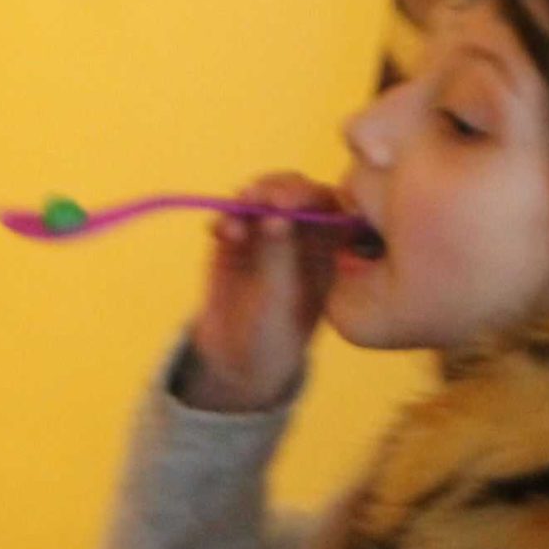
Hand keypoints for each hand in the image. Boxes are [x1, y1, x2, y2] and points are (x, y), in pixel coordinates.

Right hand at [184, 171, 342, 411]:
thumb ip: (278, 257)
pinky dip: (225, 218)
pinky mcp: (234, 241)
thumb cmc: (274, 334)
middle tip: (259, 195)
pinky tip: (220, 229)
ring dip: (250, 198)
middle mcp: (300, 236)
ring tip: (239, 207)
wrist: (236, 358)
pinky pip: (231, 218)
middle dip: (277, 190)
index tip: (288, 202)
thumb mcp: (280, 301)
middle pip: (295, 194)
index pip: (328, 208)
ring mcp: (266, 236)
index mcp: (328, 249)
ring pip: (262, 199)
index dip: (310, 198)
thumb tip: (276, 215)